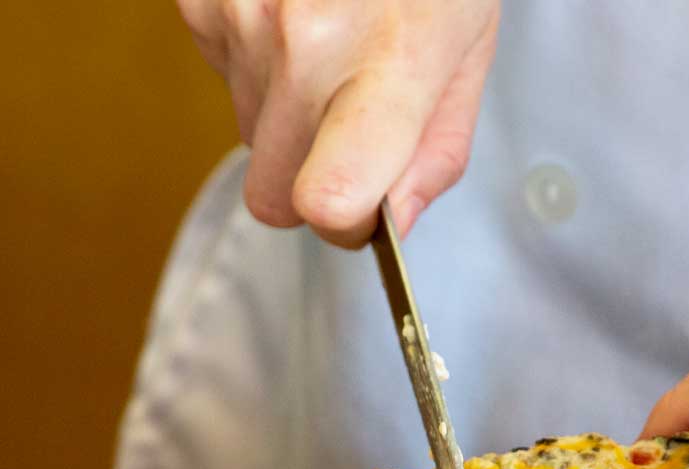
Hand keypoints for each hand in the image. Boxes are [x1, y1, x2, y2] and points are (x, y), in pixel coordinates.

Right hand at [176, 0, 498, 245]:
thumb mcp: (467, 51)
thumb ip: (435, 151)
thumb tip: (392, 226)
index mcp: (387, 70)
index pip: (328, 200)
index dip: (342, 225)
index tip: (362, 210)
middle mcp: (304, 47)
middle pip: (273, 194)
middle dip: (309, 178)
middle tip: (350, 122)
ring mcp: (243, 18)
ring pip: (247, 134)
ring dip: (284, 110)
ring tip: (329, 37)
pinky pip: (221, 73)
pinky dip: (253, 59)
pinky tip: (293, 11)